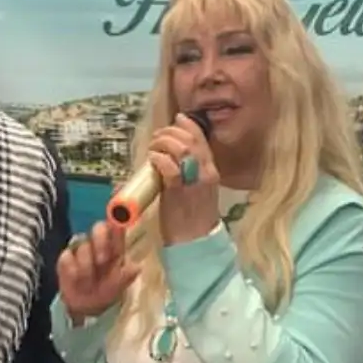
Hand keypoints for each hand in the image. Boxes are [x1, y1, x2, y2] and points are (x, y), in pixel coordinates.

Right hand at [57, 221, 138, 322]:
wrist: (85, 306)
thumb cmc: (106, 291)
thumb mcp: (118, 287)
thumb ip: (126, 276)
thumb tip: (136, 267)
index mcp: (115, 247)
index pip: (116, 228)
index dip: (117, 222)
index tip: (118, 221)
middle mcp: (98, 243)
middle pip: (98, 228)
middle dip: (101, 241)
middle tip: (102, 261)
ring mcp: (81, 249)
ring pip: (83, 246)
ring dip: (87, 267)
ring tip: (89, 284)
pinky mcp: (65, 258)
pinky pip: (67, 258)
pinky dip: (73, 272)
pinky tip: (77, 282)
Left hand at [147, 113, 219, 245]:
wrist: (196, 242)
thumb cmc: (192, 218)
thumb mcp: (196, 189)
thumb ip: (187, 172)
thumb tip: (169, 157)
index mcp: (210, 171)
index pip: (201, 139)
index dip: (187, 125)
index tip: (175, 120)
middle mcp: (205, 173)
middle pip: (190, 140)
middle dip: (171, 132)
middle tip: (157, 138)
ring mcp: (193, 181)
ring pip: (181, 148)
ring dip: (163, 143)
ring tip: (154, 149)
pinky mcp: (178, 192)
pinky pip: (170, 167)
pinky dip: (159, 158)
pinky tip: (153, 160)